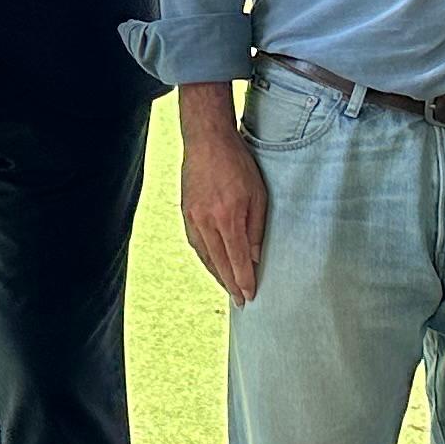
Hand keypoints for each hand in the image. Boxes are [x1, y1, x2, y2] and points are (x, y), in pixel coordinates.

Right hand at [178, 86, 267, 303]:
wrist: (207, 142)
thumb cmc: (238, 164)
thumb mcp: (258, 195)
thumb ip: (256, 228)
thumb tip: (255, 257)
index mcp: (228, 218)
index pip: (238, 259)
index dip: (244, 280)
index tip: (250, 296)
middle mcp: (207, 222)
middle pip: (219, 263)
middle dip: (231, 284)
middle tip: (241, 301)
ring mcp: (193, 218)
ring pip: (205, 256)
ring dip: (217, 274)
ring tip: (228, 287)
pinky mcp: (185, 213)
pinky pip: (195, 244)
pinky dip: (205, 258)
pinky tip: (213, 264)